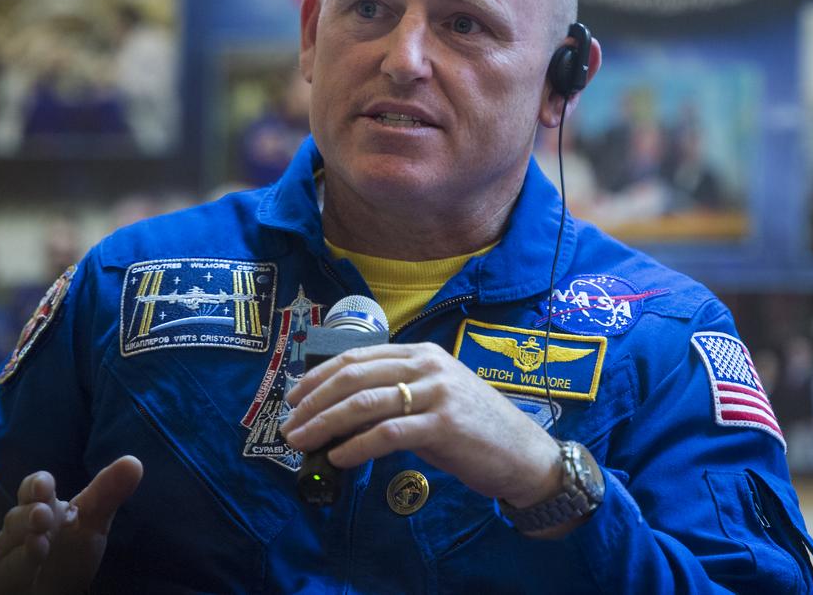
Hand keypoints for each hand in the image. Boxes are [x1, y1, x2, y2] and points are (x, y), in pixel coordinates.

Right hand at [0, 455, 142, 594]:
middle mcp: (21, 527)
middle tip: (44, 515)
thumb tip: (134, 461)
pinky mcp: (5, 578)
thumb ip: (108, 494)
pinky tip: (36, 556)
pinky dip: (21, 564)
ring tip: (41, 542)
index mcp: (42, 505)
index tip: (45, 485)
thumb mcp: (93, 522)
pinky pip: (8, 571)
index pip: (33, 488)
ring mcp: (10, 554)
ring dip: (27, 542)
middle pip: (18, 515)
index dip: (37, 485)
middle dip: (30, 514)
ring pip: (11, 543)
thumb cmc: (69, 551)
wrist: (51, 591)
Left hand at [280, 343, 560, 507]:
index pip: (356, 357)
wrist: (523, 452)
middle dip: (313, 402)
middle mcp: (426, 365)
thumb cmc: (473, 428)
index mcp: (420, 353)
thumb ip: (394, 395)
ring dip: (325, 424)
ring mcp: (436, 392)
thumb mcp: (432, 397)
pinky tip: (339, 459)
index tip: (293, 398)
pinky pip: (386, 434)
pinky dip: (355, 447)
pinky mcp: (443, 425)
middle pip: (353, 376)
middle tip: (289, 425)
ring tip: (302, 442)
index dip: (318, 377)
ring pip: (364, 403)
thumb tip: (340, 412)